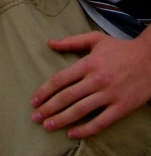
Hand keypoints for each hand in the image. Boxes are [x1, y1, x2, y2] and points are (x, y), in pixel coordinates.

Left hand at [30, 31, 150, 138]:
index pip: (60, 79)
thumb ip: (71, 41)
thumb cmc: (121, 48)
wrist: (150, 59)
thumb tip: (49, 43)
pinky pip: (100, 122)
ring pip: (80, 110)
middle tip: (35, 117)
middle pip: (67, 97)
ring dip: (61, 120)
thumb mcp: (95, 39)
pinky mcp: (121, 108)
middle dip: (48, 108)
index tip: (33, 99)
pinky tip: (72, 133)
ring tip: (47, 126)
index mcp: (88, 63)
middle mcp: (96, 80)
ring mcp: (109, 95)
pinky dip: (85, 130)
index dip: (45, 90)